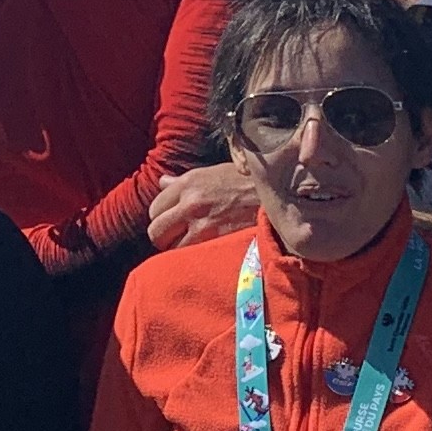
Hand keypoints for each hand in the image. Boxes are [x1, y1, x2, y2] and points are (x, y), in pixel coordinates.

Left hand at [146, 159, 260, 249]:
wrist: (277, 192)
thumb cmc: (247, 181)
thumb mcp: (213, 173)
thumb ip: (183, 181)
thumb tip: (162, 182)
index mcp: (188, 183)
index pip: (154, 208)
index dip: (162, 218)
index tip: (172, 223)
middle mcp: (190, 203)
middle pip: (155, 231)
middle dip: (164, 238)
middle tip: (177, 239)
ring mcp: (203, 224)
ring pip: (171, 248)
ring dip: (179, 251)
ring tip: (194, 247)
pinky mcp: (217, 240)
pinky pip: (192, 256)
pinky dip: (196, 258)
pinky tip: (206, 253)